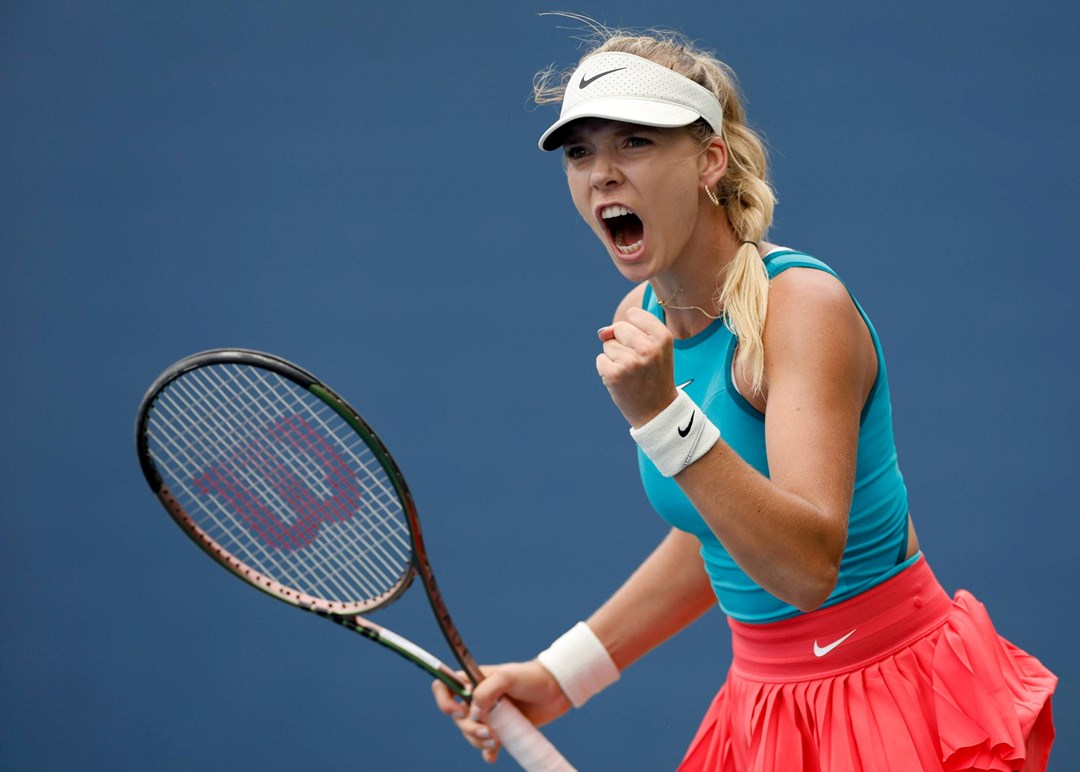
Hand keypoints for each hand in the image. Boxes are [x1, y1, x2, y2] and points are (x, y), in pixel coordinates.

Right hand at [432, 661, 570, 764]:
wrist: (555, 690)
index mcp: (474, 681)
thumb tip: (473, 712)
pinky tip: (492, 756)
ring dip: (478, 741)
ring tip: (496, 741)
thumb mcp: (508, 676)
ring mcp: (489, 715)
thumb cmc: (531, 677)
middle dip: (470, 729)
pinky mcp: (501, 729)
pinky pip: (486, 745)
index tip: (457, 711)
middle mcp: (477, 698)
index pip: (445, 686)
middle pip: (457, 718)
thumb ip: (487, 690)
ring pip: (470, 733)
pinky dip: (486, 752)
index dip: (444, 700)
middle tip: (489, 732)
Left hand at [597, 306, 678, 426]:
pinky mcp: (615, 374)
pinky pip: (600, 359)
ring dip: (615, 358)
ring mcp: (631, 362)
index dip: (634, 329)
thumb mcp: (653, 347)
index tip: (644, 346)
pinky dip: (606, 369)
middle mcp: (649, 348)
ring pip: (608, 345)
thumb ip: (629, 330)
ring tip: (631, 373)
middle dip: (621, 342)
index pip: (633, 314)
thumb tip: (601, 332)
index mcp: (663, 337)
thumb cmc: (653, 374)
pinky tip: (622, 380)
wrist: (657, 410)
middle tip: (637, 363)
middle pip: (618, 328)